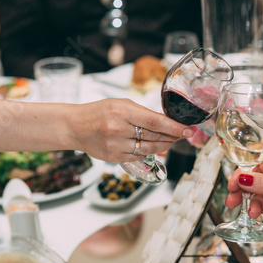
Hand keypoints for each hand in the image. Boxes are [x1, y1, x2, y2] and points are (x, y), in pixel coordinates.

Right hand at [73, 98, 193, 162]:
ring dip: (164, 146)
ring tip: (172, 141)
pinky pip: (139, 157)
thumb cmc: (98, 112)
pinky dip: (149, 153)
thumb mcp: (120, 104)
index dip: (174, 127)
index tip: (188, 130)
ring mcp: (115, 145)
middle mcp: (118, 129)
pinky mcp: (113, 158)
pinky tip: (156, 147)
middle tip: (184, 134)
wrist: (74, 127)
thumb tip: (167, 123)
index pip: (154, 121)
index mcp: (121, 110)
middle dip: (173, 137)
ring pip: (149, 150)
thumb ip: (142, 113)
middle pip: (154, 137)